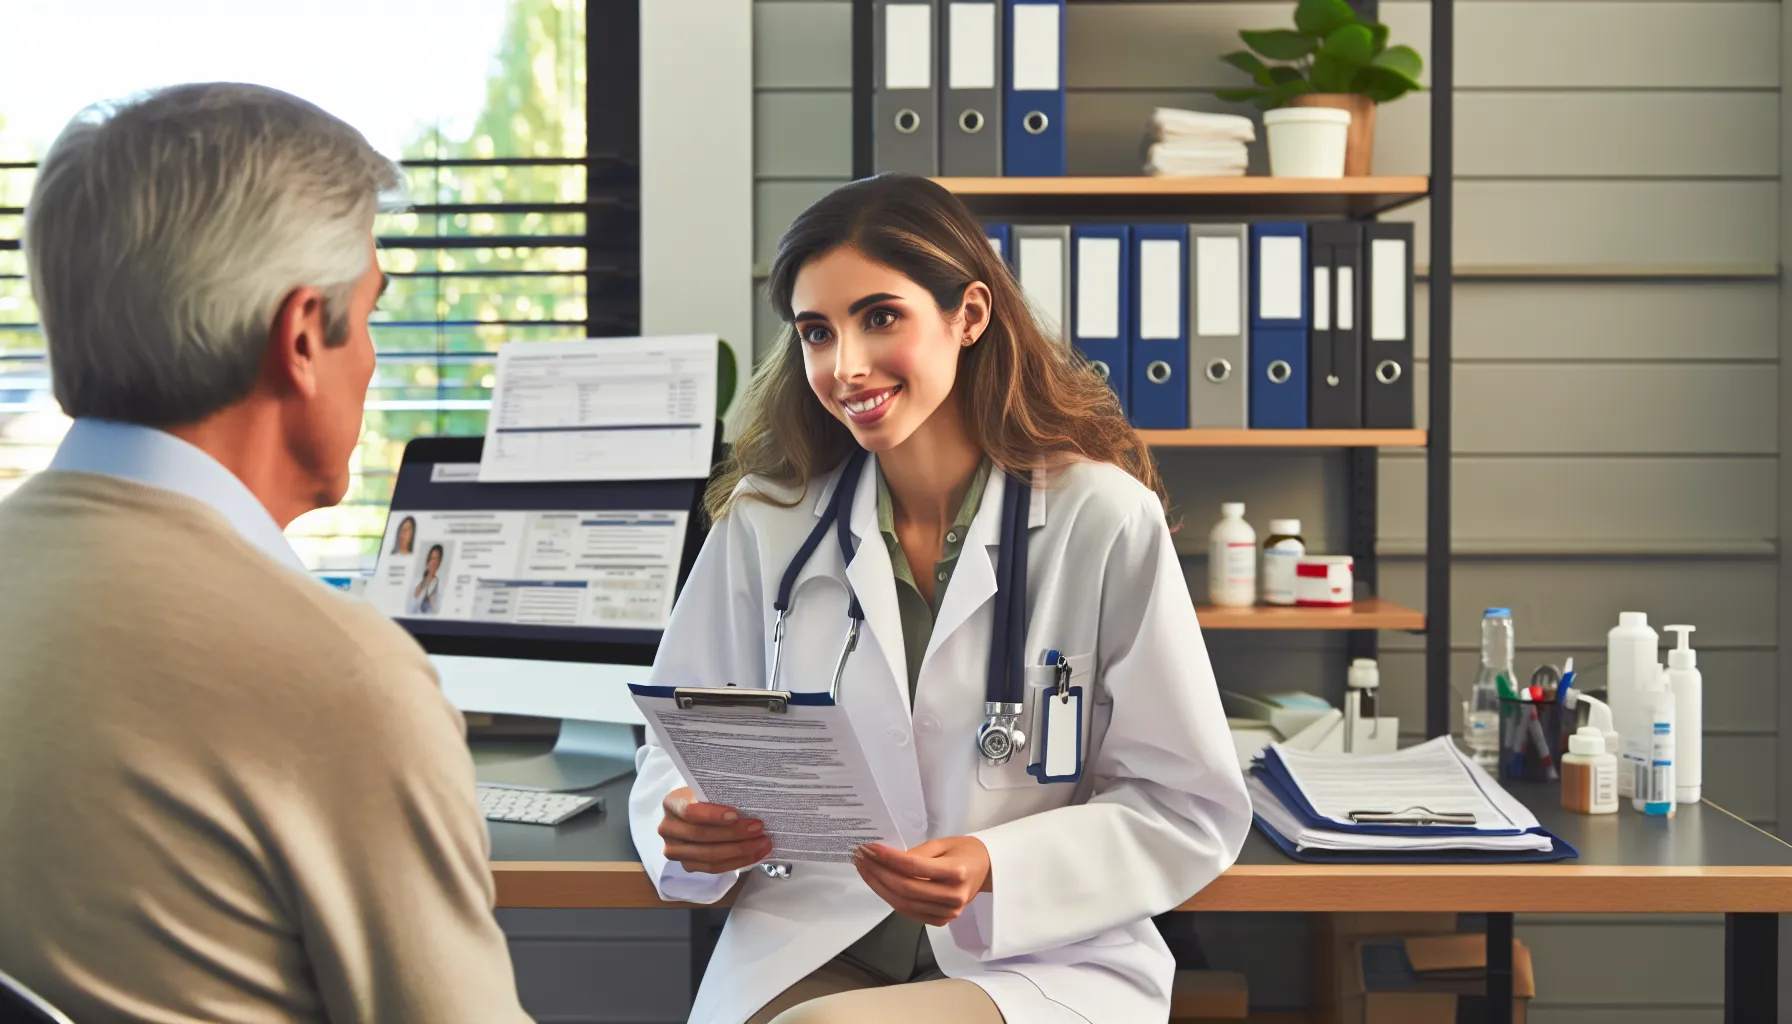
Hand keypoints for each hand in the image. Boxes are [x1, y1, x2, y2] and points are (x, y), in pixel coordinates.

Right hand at [658, 787, 771, 873]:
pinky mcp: (687, 865)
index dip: (713, 815)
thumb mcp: (707, 790)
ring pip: (710, 855)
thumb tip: (751, 801)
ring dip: (740, 850)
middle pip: (702, 836)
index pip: (690, 811)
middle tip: (759, 828)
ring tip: (763, 843)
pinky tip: (754, 854)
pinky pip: (714, 868)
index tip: (737, 814)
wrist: (693, 813)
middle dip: (735, 834)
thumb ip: (719, 796)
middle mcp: (668, 829)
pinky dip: (737, 861)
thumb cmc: (704, 798)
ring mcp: (675, 850)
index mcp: (672, 804)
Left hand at [851, 836, 991, 925]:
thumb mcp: (943, 843)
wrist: (986, 870)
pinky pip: (909, 912)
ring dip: (879, 886)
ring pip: (904, 903)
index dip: (888, 858)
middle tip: (861, 858)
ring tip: (864, 869)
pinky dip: (891, 899)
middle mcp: (954, 895)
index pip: (914, 867)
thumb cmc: (965, 851)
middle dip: (878, 872)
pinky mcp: (942, 920)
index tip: (870, 848)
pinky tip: (879, 885)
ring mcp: (949, 912)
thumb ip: (917, 853)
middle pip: (906, 888)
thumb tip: (887, 859)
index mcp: (958, 872)